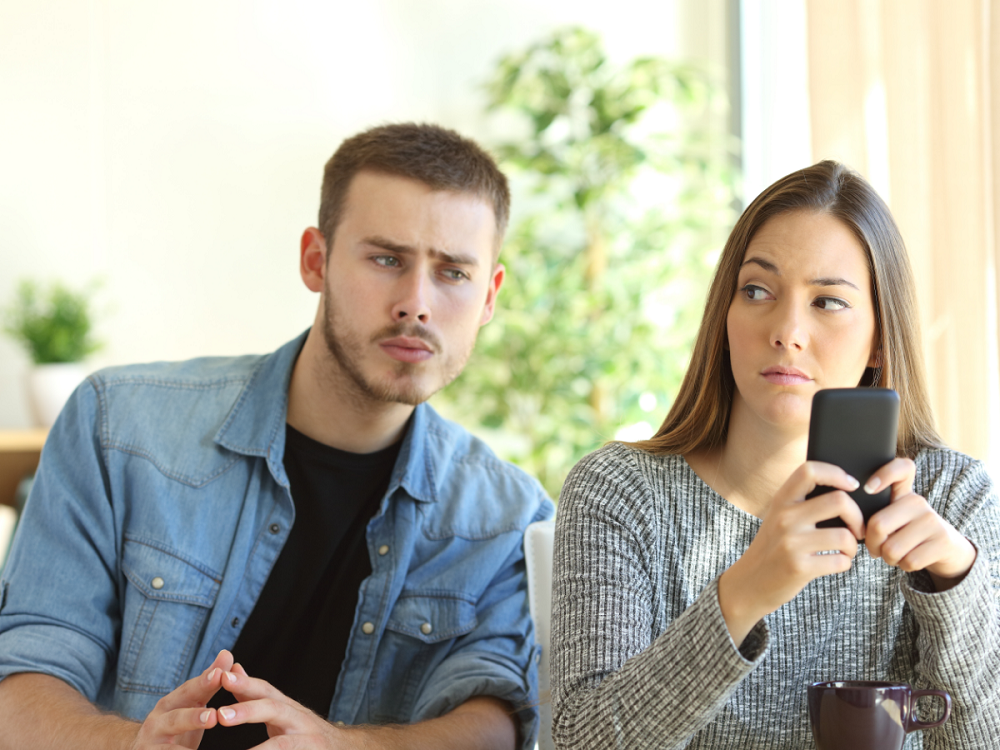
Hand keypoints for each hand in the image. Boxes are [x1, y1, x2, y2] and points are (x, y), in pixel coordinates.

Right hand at [129, 649, 233, 749]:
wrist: (139, 748)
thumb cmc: (173, 723)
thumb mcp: (189, 702)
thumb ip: (208, 682)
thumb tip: (227, 654)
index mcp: (170, 704)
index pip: (188, 691)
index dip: (203, 683)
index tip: (219, 675)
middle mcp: (157, 722)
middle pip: (175, 720)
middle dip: (193, 718)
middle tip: (214, 717)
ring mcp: (149, 744)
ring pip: (167, 749)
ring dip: (183, 748)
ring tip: (201, 740)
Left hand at [215, 664, 347, 748]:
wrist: (344, 748)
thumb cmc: (303, 730)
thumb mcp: (281, 710)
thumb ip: (255, 694)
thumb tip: (233, 669)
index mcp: (287, 707)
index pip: (266, 689)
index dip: (246, 682)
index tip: (223, 676)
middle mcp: (299, 720)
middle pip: (274, 709)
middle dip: (248, 710)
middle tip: (221, 716)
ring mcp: (308, 741)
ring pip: (283, 744)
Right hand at [719, 461, 864, 643]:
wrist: (749, 584)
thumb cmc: (773, 548)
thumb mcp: (779, 518)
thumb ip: (803, 503)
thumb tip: (847, 492)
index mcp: (781, 501)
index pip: (810, 470)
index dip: (837, 473)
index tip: (852, 485)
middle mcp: (784, 518)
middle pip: (839, 501)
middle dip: (858, 517)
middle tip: (858, 529)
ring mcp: (791, 543)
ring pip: (845, 535)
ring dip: (854, 546)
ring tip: (846, 550)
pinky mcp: (799, 567)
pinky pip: (841, 560)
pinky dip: (845, 563)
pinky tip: (835, 563)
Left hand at [864, 458, 976, 589]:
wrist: (948, 550)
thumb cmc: (908, 533)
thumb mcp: (894, 517)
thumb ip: (874, 512)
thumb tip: (848, 519)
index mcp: (904, 493)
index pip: (902, 468)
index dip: (883, 474)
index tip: (868, 489)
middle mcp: (918, 502)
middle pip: (878, 524)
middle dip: (872, 544)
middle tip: (876, 549)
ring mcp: (932, 521)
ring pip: (892, 548)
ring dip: (888, 558)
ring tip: (895, 555)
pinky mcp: (943, 541)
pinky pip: (909, 561)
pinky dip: (904, 566)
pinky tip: (909, 560)